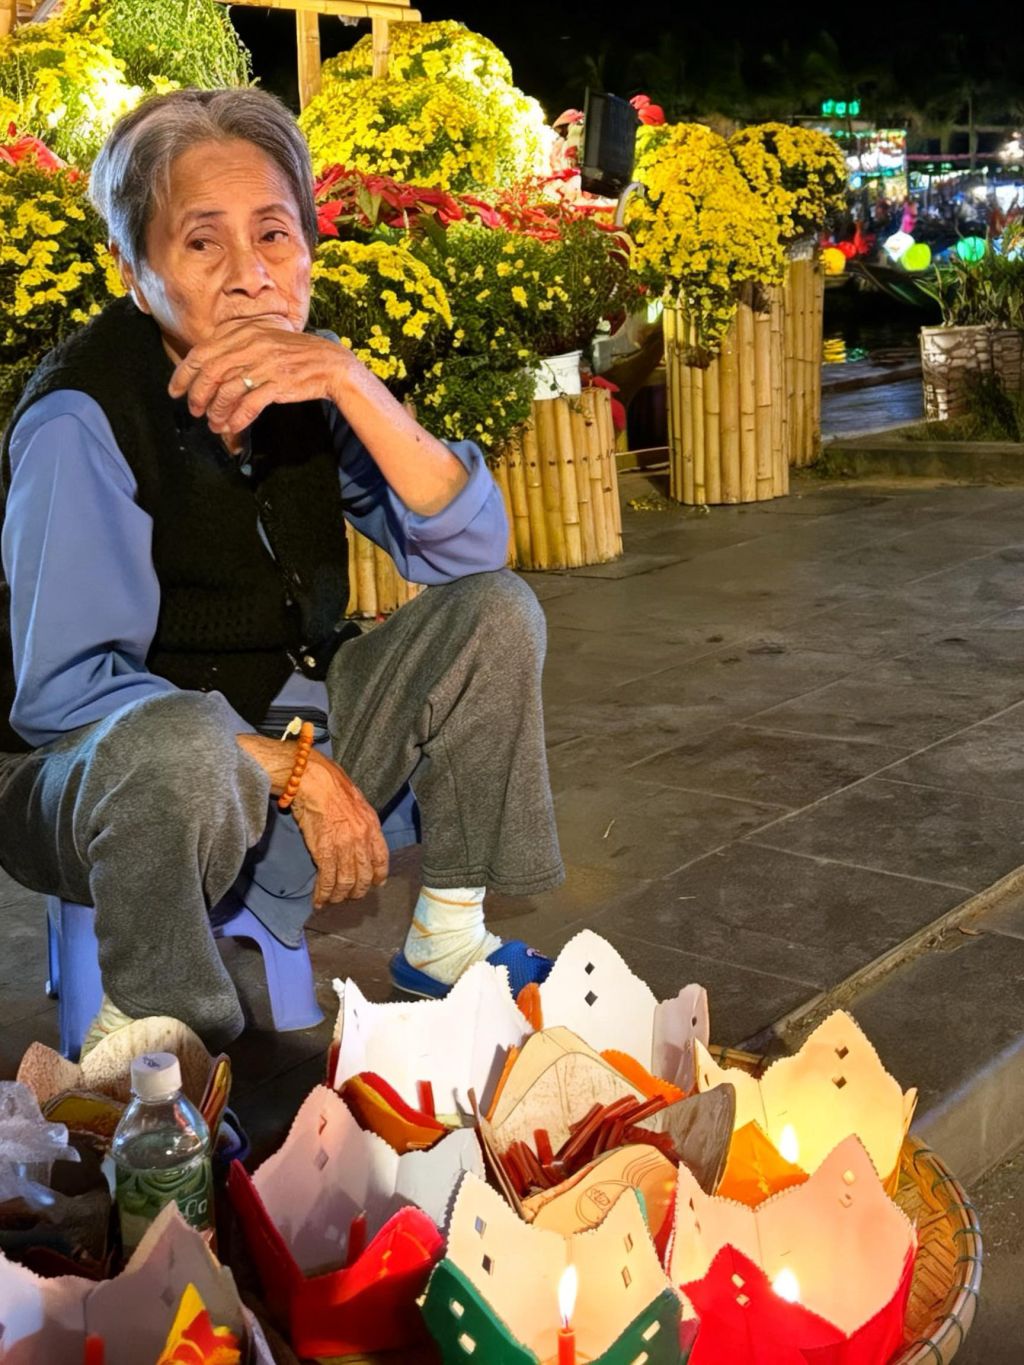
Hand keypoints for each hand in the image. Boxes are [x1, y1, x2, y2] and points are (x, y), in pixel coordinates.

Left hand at [167, 316, 353, 436]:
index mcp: (244, 332)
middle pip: (210, 372)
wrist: (329, 364)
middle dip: (197, 395)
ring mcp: (265, 364)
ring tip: (213, 424)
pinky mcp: (278, 384)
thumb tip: (207, 365)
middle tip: (194, 410)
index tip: (175, 390)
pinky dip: (236, 419)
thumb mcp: (263, 338)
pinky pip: (249, 405)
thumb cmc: (294, 354)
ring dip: (216, 411)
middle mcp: (252, 345)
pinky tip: (231, 427)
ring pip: (227, 391)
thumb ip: (236, 345)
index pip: (202, 352)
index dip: (183, 374)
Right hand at [290, 750, 388, 906]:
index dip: (379, 875)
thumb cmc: (332, 787)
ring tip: (333, 900)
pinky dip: (323, 893)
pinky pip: (327, 879)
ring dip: (339, 895)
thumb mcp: (357, 803)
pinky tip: (319, 900)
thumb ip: (362, 824)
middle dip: (357, 891)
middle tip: (349, 896)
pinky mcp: (324, 852)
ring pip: (346, 882)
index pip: (382, 859)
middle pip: (364, 875)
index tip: (376, 884)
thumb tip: (360, 838)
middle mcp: (361, 839)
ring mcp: (344, 847)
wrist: (314, 781)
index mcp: (372, 826)